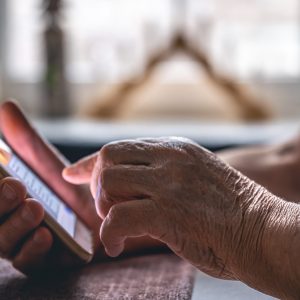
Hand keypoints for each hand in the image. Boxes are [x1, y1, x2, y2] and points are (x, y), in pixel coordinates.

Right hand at [0, 101, 100, 274]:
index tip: (4, 174)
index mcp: (7, 203)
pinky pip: (31, 263)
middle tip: (16, 187)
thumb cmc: (75, 188)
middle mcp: (10, 224)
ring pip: (5, 244)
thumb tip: (6, 107)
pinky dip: (33, 249)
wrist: (110, 208)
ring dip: (15, 225)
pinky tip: (45, 233)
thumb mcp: (50, 164)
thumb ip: (28, 142)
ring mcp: (27, 245)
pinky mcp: (48, 262)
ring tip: (34, 206)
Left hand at [65, 137, 267, 278]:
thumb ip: (162, 176)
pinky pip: (118, 218)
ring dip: (104, 207)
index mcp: (175, 149)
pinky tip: (117, 246)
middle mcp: (170, 159)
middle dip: (97, 182)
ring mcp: (169, 183)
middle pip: (109, 157)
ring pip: (109, 183)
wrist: (264, 230)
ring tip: (116, 222)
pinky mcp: (169, 212)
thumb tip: (127, 190)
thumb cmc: (230, 210)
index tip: (72, 173)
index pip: (121, 147)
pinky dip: (109, 234)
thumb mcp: (195, 177)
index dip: (91, 161)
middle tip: (106, 205)